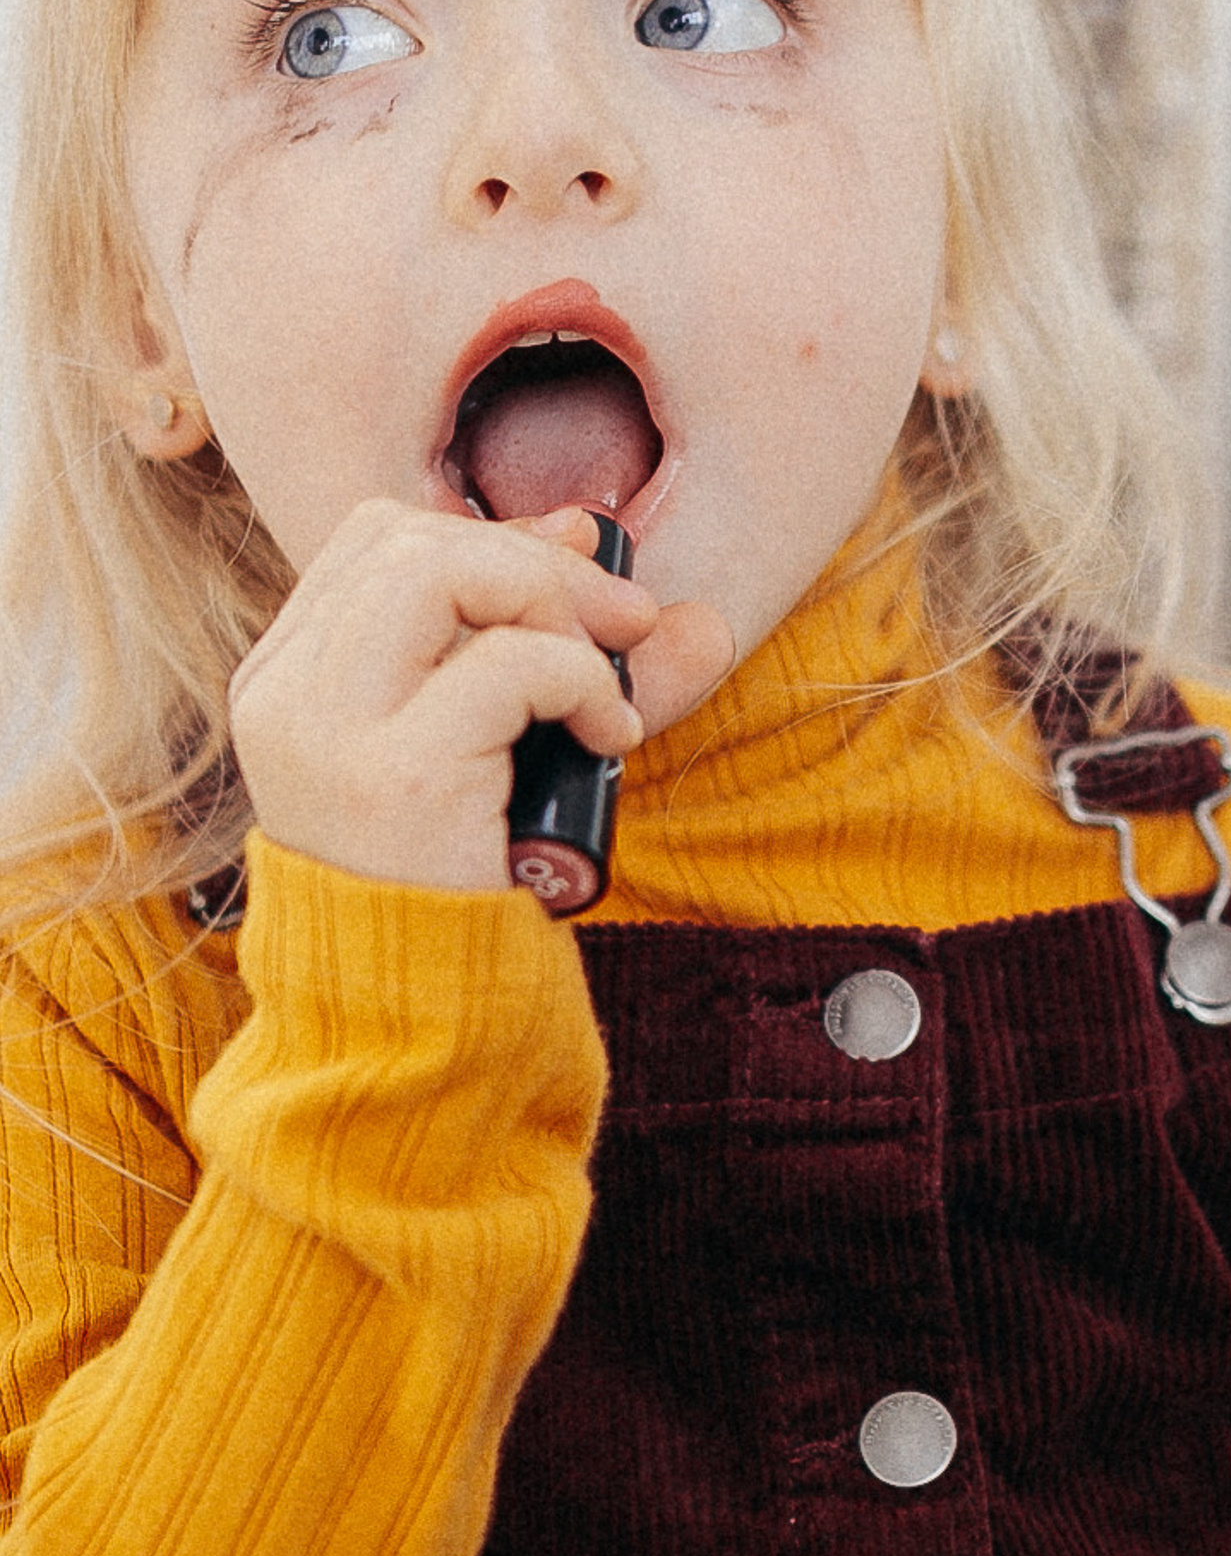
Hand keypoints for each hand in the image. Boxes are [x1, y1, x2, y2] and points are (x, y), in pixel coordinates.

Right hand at [229, 501, 732, 894]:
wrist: (419, 1021)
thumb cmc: (457, 880)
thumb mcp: (491, 745)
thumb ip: (541, 647)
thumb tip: (617, 552)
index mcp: (287, 679)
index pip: (377, 539)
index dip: (488, 534)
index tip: (573, 573)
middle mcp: (286, 694)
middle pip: (410, 539)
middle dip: (537, 562)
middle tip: (618, 624)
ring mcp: (327, 731)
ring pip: (442, 571)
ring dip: (552, 605)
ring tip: (597, 680)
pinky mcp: (395, 774)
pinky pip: (510, 663)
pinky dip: (581, 679)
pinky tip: (605, 733)